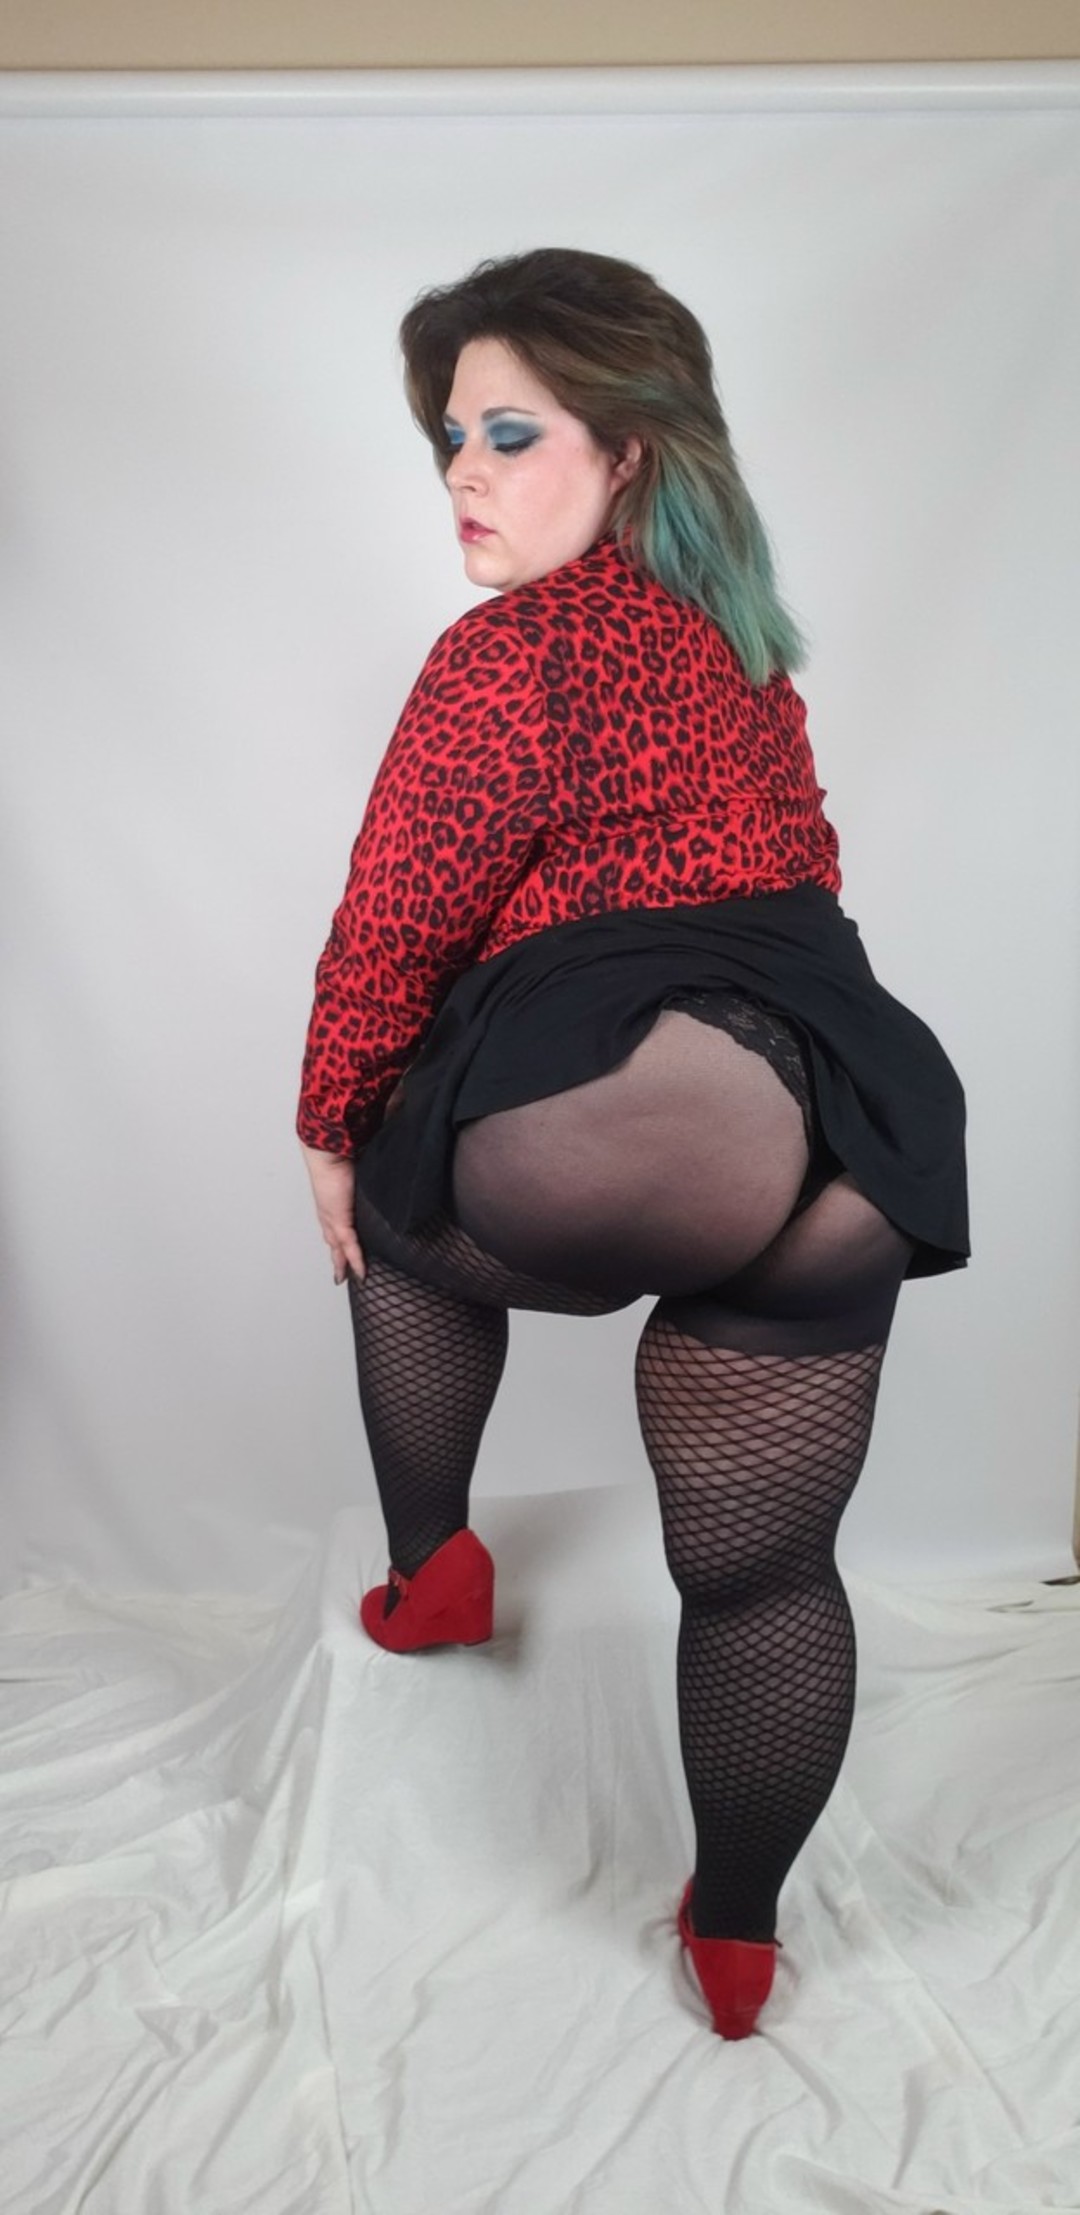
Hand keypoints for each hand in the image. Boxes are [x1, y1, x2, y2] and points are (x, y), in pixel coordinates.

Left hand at [300, 1143, 365, 1284]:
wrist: (329, 1153)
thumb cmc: (341, 1157)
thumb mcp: (357, 1175)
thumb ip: (365, 1183)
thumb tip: (376, 1181)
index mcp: (332, 1204)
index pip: (335, 1229)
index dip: (339, 1244)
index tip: (343, 1256)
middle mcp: (330, 1215)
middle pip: (333, 1243)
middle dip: (338, 1260)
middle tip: (343, 1277)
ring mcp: (333, 1219)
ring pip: (338, 1248)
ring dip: (343, 1264)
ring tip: (349, 1279)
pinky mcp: (339, 1220)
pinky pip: (349, 1245)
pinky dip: (355, 1259)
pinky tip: (361, 1271)